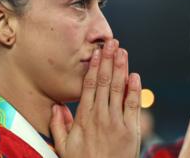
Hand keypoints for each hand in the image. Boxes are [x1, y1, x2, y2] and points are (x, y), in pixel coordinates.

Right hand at [50, 39, 140, 157]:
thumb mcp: (64, 147)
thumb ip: (58, 126)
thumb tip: (55, 107)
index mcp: (84, 118)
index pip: (89, 86)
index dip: (93, 67)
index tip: (96, 53)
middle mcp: (100, 116)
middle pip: (104, 82)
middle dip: (108, 60)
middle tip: (111, 43)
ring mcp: (117, 122)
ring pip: (118, 89)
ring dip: (120, 68)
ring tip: (122, 51)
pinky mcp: (131, 130)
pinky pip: (133, 105)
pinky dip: (134, 89)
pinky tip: (134, 75)